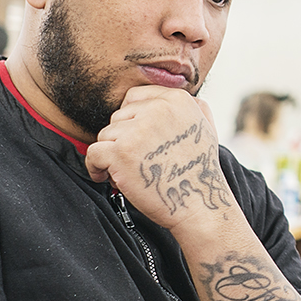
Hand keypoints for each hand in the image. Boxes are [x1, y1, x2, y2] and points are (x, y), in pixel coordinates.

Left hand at [84, 86, 233, 231]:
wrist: (198, 202)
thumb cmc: (199, 169)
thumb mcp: (206, 127)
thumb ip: (193, 106)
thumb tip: (177, 97)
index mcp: (176, 99)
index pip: (134, 97)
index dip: (131, 120)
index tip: (135, 140)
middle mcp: (157, 108)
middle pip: (117, 117)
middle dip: (122, 139)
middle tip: (135, 160)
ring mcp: (137, 130)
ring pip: (105, 136)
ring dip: (111, 155)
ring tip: (128, 172)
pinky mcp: (120, 152)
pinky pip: (93, 153)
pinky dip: (95, 168)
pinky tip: (107, 178)